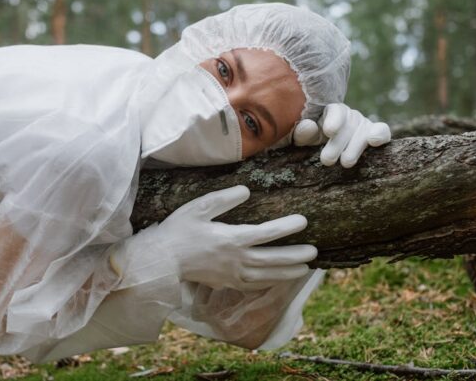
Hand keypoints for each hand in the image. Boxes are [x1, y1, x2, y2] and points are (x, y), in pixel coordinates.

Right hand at [111, 186, 316, 290]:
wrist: (161, 261)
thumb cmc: (178, 230)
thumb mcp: (198, 207)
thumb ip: (224, 199)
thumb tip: (247, 191)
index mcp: (231, 239)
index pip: (267, 233)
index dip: (287, 227)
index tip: (303, 221)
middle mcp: (235, 260)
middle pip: (272, 259)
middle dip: (295, 256)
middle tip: (314, 252)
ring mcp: (231, 275)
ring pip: (266, 276)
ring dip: (287, 272)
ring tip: (305, 270)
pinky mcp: (225, 284)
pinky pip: (253, 285)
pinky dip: (269, 283)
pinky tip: (278, 280)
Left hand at [293, 103, 390, 166]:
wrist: (329, 145)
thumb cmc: (313, 139)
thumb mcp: (305, 137)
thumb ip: (303, 132)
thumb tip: (310, 126)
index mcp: (331, 111)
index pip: (335, 111)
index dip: (334, 120)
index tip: (329, 132)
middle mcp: (349, 115)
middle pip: (348, 125)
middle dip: (337, 143)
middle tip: (326, 161)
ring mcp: (363, 124)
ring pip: (362, 132)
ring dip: (355, 148)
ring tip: (345, 163)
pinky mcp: (376, 134)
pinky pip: (382, 130)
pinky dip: (380, 134)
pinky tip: (374, 141)